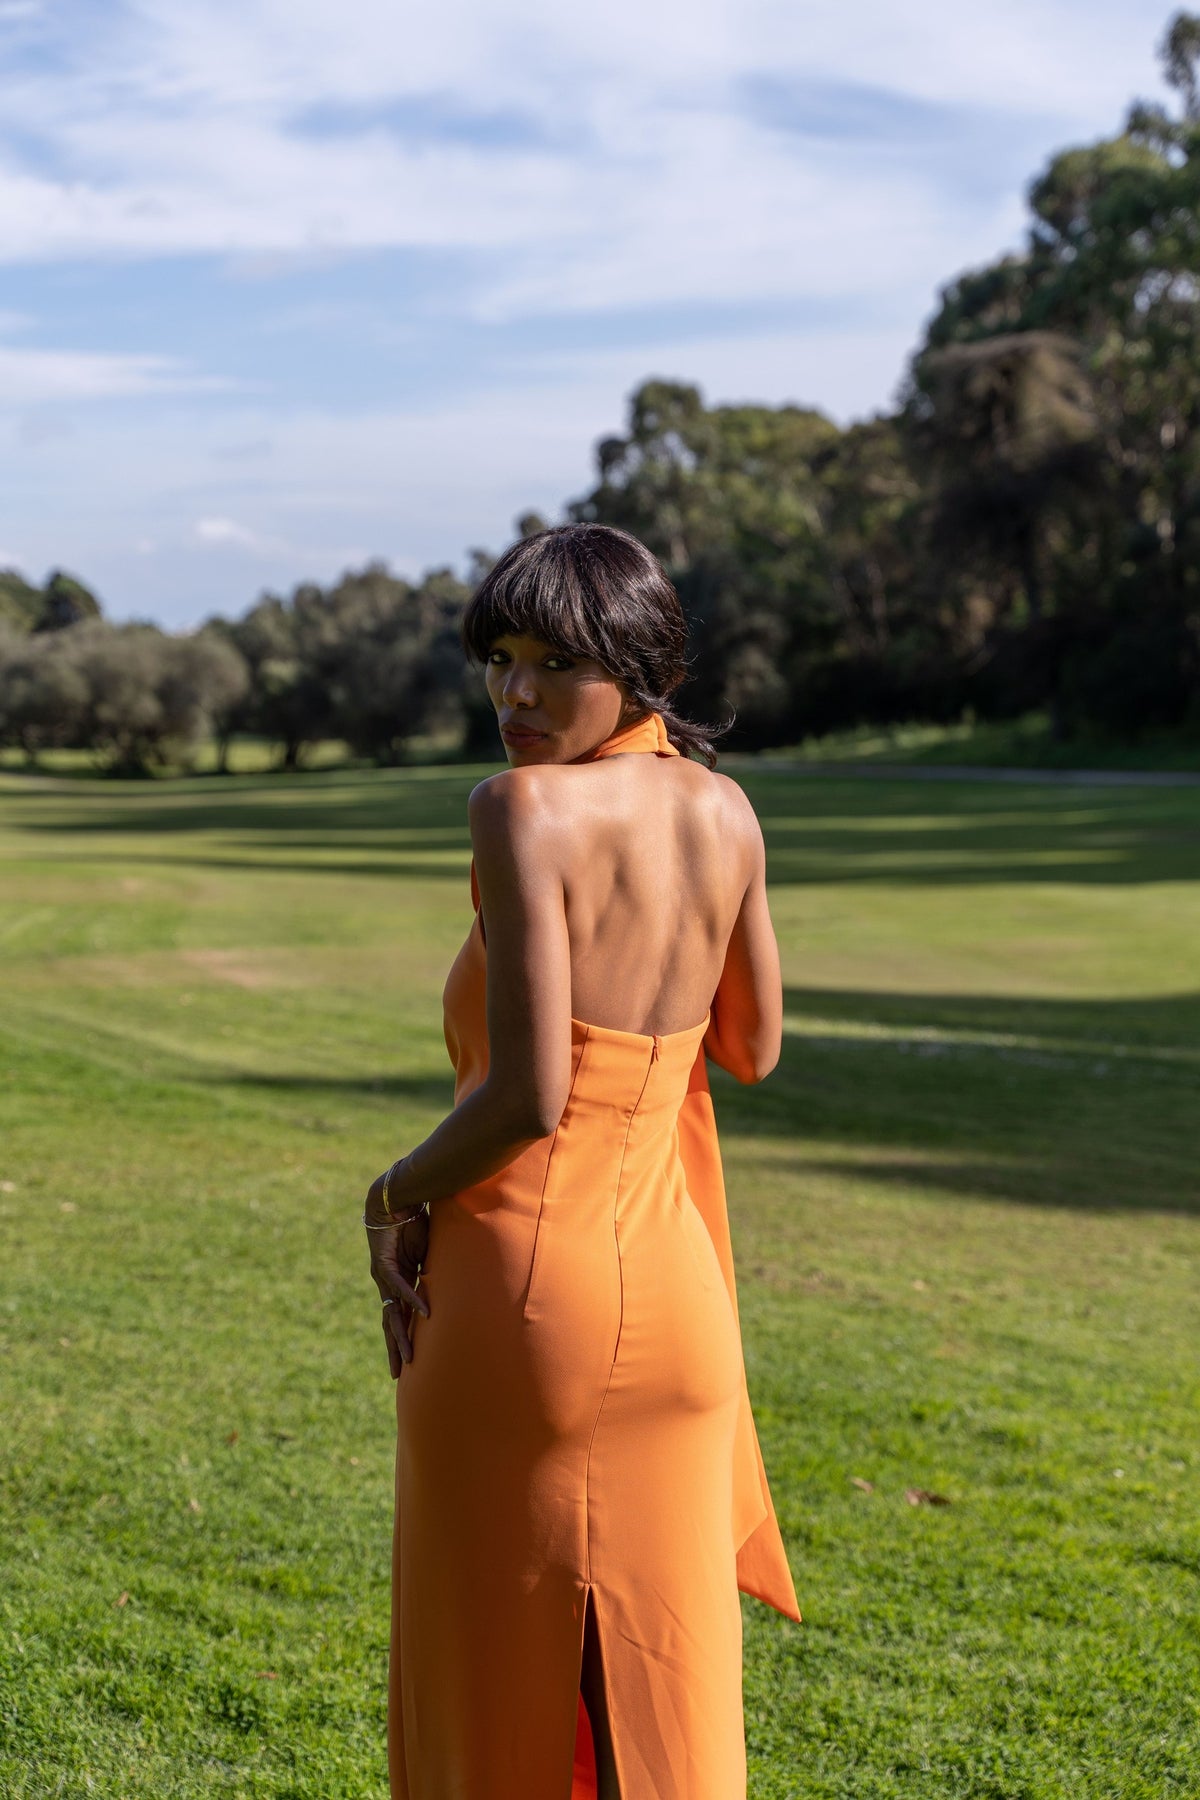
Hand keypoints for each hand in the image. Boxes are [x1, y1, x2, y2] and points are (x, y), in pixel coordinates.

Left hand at [364, 1171, 430, 1378]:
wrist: (395, 1195)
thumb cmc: (414, 1220)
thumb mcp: (431, 1251)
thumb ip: (438, 1268)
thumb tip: (457, 1279)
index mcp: (398, 1282)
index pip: (399, 1316)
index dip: (403, 1336)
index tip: (408, 1359)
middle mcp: (388, 1283)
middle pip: (391, 1321)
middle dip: (395, 1347)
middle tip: (399, 1374)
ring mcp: (384, 1275)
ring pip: (392, 1312)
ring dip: (402, 1334)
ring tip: (409, 1357)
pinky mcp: (385, 1262)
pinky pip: (400, 1285)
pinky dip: (413, 1298)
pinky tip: (423, 1314)